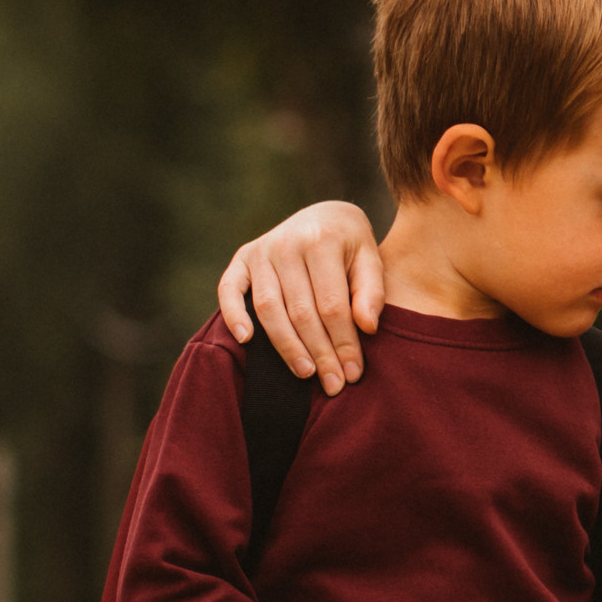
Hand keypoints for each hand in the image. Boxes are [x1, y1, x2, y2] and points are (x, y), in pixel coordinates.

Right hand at [218, 200, 386, 394]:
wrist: (325, 216)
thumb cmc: (351, 246)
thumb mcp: (371, 259)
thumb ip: (371, 291)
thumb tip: (366, 327)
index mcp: (322, 240)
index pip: (333, 305)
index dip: (343, 343)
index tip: (354, 374)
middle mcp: (287, 243)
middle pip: (302, 312)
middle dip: (320, 353)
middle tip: (333, 385)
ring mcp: (261, 250)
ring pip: (269, 309)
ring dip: (286, 346)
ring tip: (306, 373)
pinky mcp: (242, 258)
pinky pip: (229, 289)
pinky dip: (234, 315)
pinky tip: (246, 340)